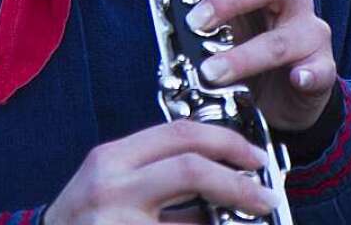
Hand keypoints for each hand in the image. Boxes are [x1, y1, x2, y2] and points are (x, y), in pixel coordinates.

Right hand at [42, 119, 279, 223]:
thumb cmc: (83, 222)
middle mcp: (112, 189)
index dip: (226, 141)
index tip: (254, 157)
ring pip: (195, 222)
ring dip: (228, 223)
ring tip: (246, 223)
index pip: (178, 134)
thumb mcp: (110, 184)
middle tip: (266, 196)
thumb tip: (220, 175)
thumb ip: (153, 172)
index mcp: (111, 160)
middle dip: (239, 183)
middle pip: (190, 169)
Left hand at [179, 0, 335, 131]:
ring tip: (210, 73)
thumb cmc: (243, 43)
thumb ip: (196, 3)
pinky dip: (307, 73)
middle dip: (228, 0)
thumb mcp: (221, 20)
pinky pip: (318, 68)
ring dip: (244, 55)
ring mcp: (308, 29)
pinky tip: (295, 79)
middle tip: (195, 23)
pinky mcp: (322, 66)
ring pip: (283, 35)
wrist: (281, 94)